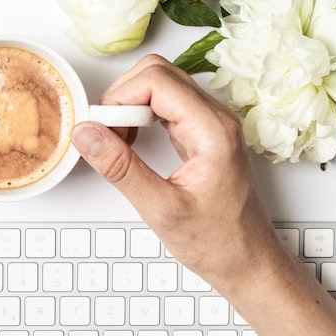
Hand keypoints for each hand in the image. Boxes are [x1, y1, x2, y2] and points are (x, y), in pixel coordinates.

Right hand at [71, 55, 287, 294]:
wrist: (249, 262)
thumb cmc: (218, 243)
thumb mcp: (160, 209)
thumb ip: (120, 168)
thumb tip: (86, 134)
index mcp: (213, 130)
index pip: (157, 81)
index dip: (120, 98)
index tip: (100, 129)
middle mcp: (217, 118)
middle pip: (158, 73)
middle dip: (122, 96)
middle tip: (105, 135)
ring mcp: (212, 123)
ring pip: (161, 85)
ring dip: (130, 106)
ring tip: (117, 144)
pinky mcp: (204, 133)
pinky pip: (166, 105)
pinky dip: (141, 117)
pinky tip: (131, 145)